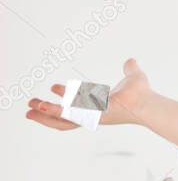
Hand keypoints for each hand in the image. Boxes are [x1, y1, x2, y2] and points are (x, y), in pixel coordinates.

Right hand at [25, 58, 152, 129]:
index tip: (53, 86)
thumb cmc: (143, 93)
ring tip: (29, 110)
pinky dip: (53, 111)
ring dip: (44, 114)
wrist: (147, 101)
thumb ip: (129, 69)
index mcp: (100, 105)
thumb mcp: (133, 76)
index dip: (66, 94)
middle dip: (47, 113)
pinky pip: (67, 115)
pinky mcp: (89, 117)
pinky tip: (40, 106)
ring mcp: (91, 117)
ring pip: (62, 119)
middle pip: (65, 117)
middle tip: (30, 107)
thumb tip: (131, 61)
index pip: (78, 101)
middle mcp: (94, 113)